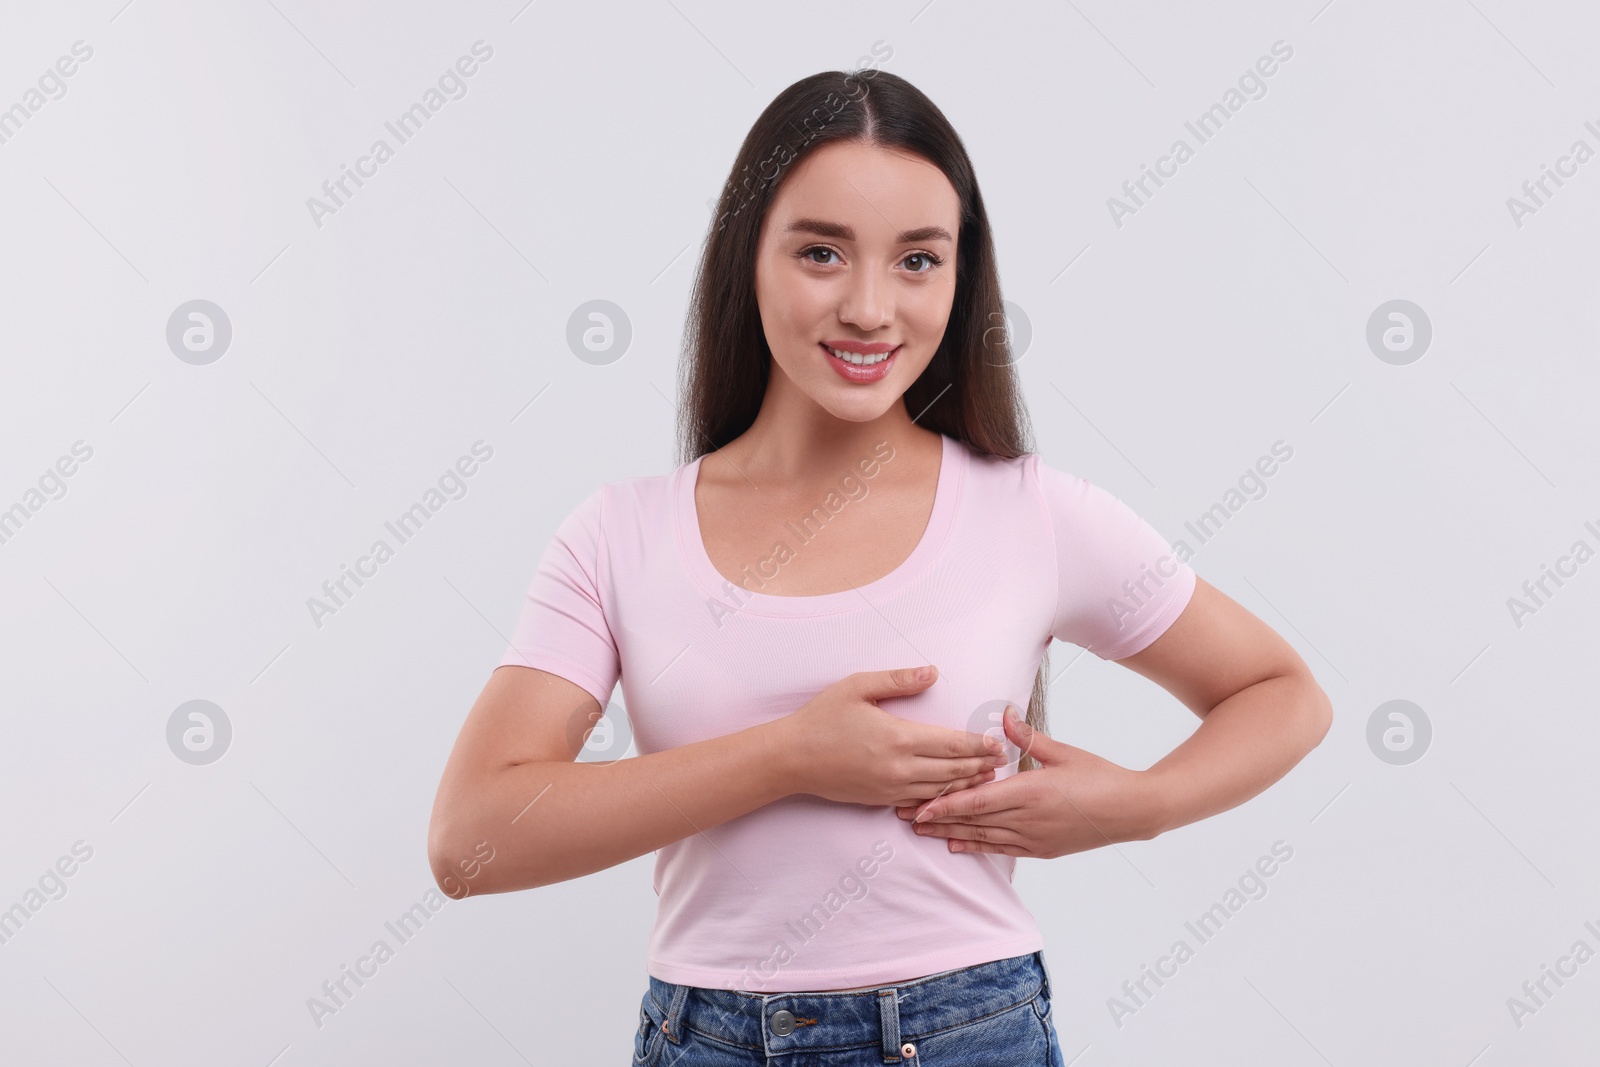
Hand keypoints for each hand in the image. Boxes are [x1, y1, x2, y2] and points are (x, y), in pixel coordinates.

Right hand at [775, 666, 1008, 806]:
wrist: (792, 758)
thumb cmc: (822, 718)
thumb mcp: (857, 687)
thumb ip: (898, 680)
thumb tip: (932, 672)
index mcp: (898, 738)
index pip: (951, 744)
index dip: (977, 744)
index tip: (996, 743)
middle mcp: (899, 768)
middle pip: (953, 770)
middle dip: (980, 765)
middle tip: (1001, 761)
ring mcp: (891, 788)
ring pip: (940, 789)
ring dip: (965, 783)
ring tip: (985, 777)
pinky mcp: (881, 800)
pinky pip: (921, 800)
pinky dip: (941, 796)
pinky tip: (952, 791)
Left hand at [894, 705, 1166, 856]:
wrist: (1132, 811)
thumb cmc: (1099, 776)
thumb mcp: (1063, 752)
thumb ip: (1028, 736)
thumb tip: (1003, 713)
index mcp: (1030, 792)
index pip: (978, 801)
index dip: (945, 806)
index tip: (918, 807)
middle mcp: (1028, 819)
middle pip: (973, 821)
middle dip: (936, 819)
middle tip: (904, 816)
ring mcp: (1035, 838)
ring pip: (983, 838)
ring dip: (950, 835)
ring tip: (921, 832)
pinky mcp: (1042, 849)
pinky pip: (1002, 849)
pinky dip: (977, 847)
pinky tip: (957, 846)